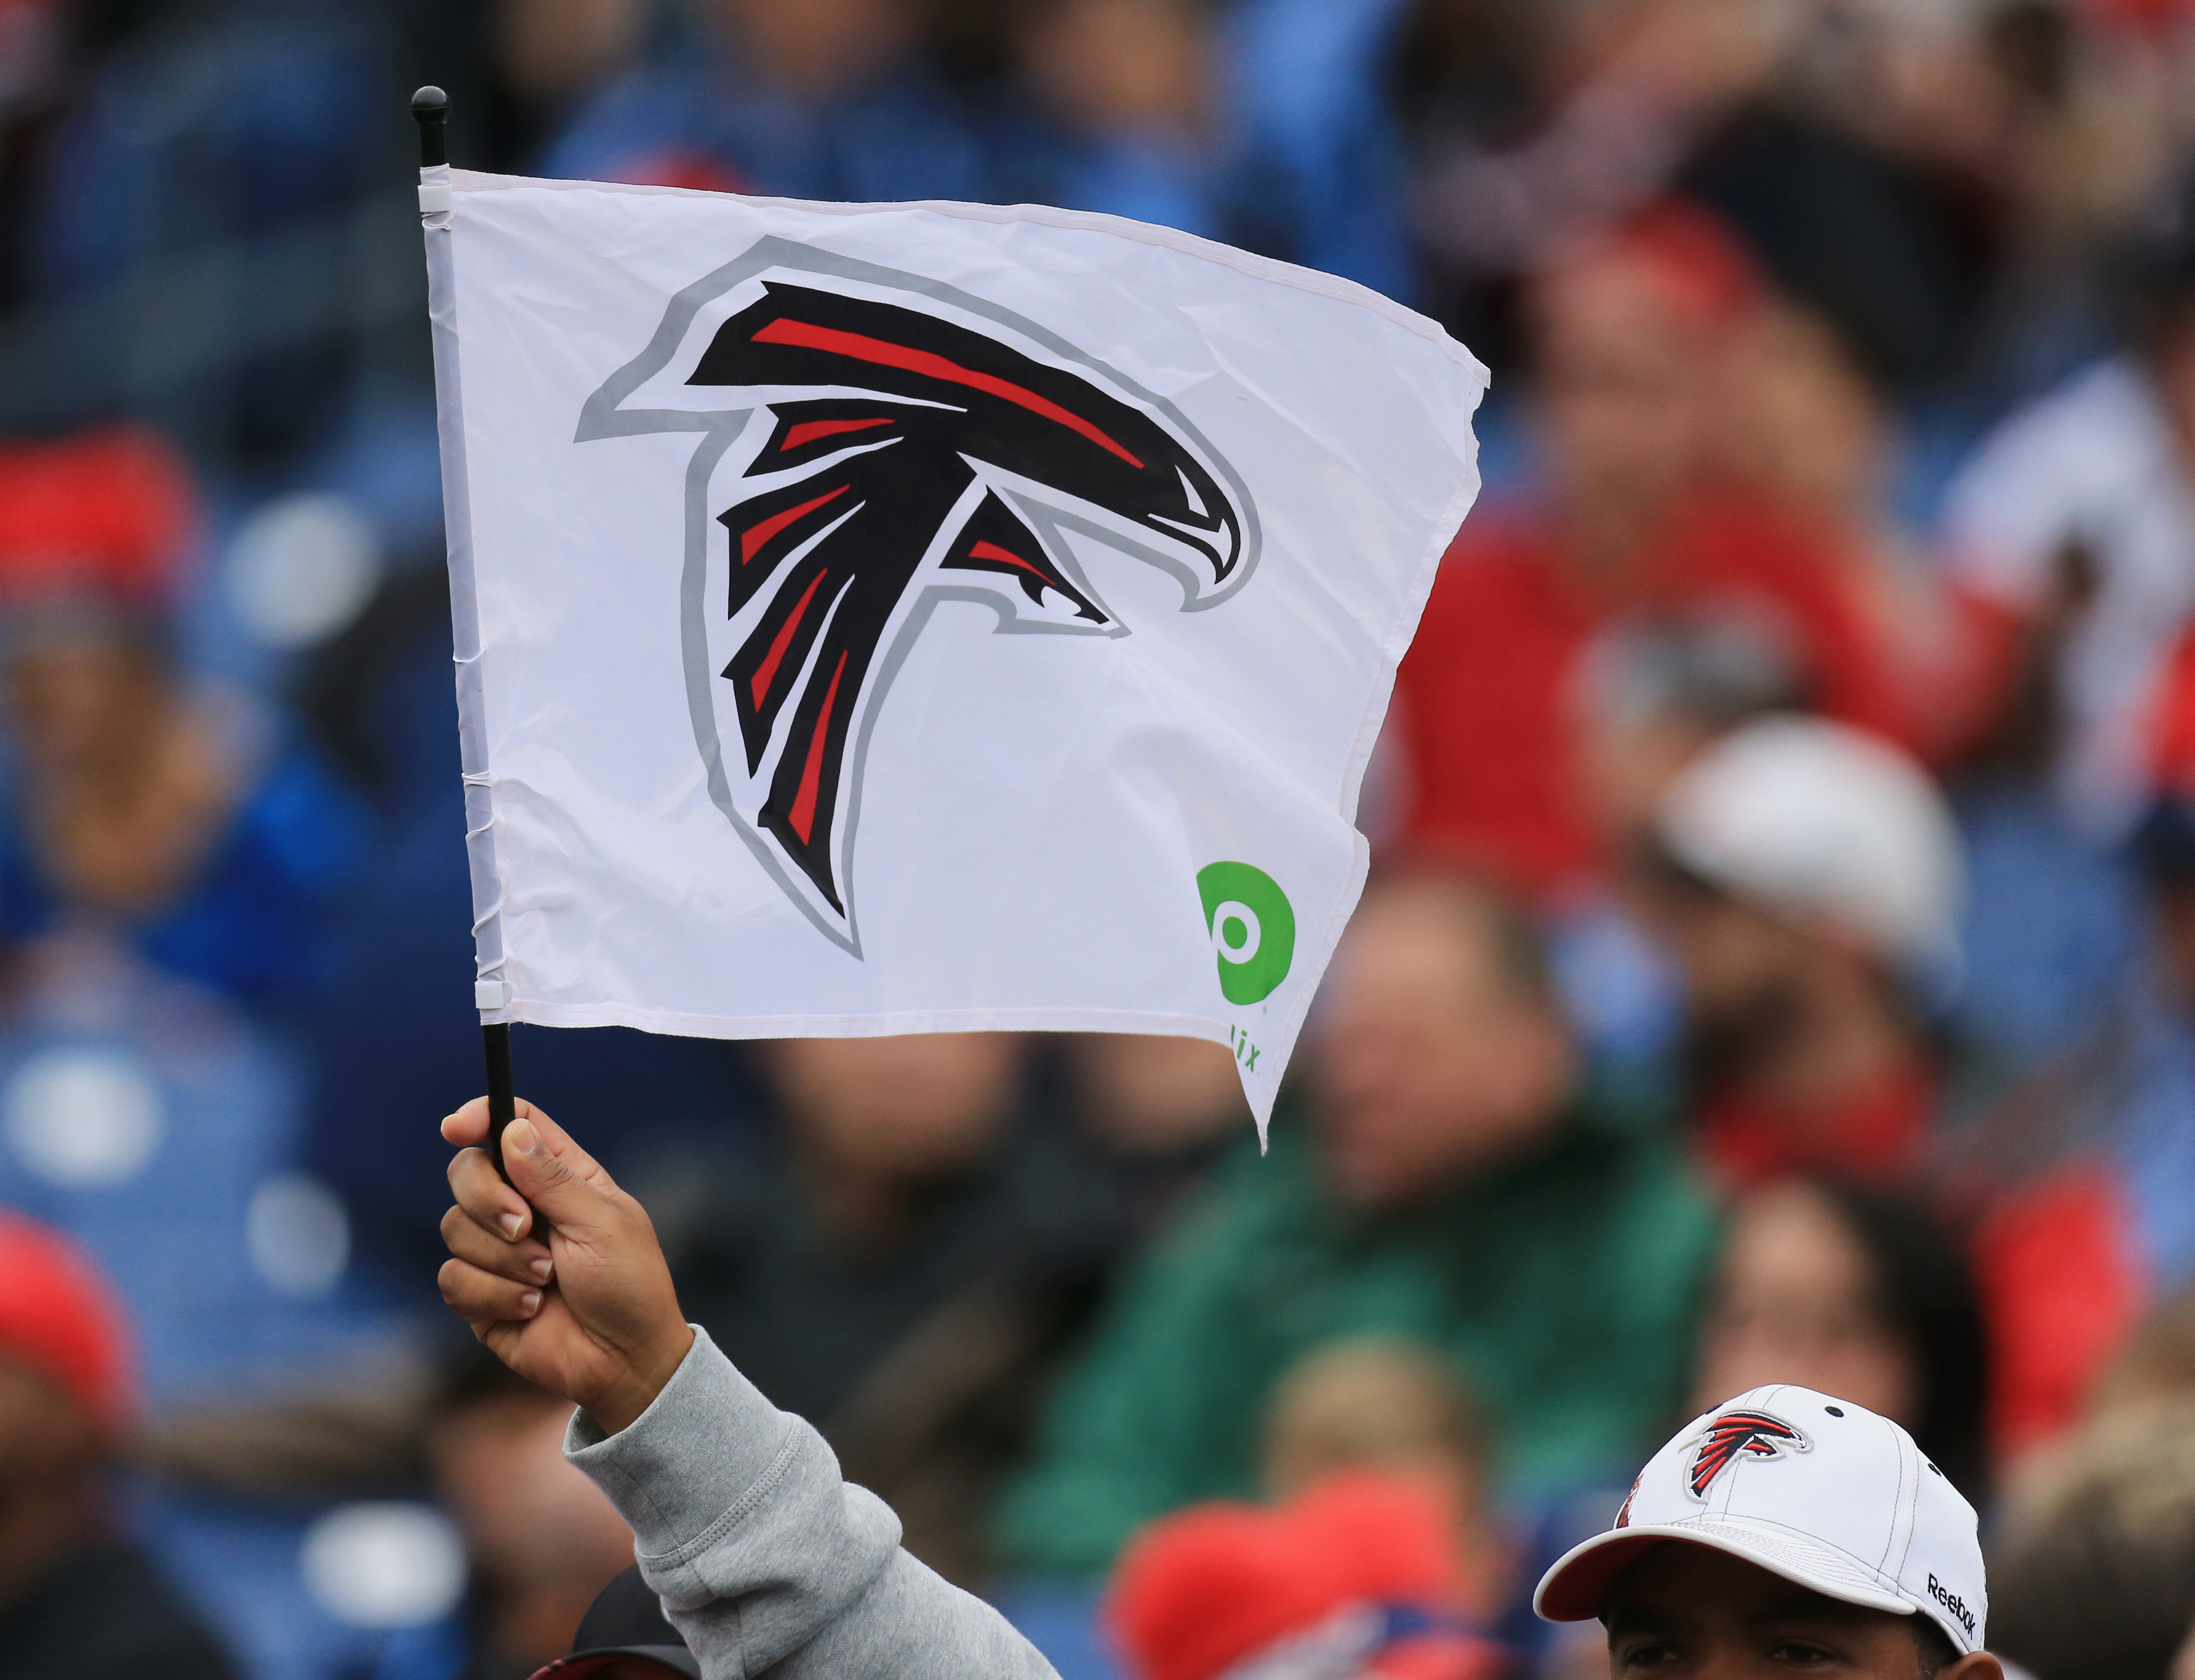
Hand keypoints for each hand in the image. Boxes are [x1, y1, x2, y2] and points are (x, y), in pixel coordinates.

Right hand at [438, 1097, 693, 1432]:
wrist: (625, 1361)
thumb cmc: (630, 1286)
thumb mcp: (601, 1223)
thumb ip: (553, 1179)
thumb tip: (512, 1130)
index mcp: (562, 1177)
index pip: (514, 1126)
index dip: (482, 1116)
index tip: (457, 1126)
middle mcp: (525, 1207)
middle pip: (468, 1171)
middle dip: (488, 1198)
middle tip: (526, 1227)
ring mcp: (498, 1251)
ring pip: (454, 1227)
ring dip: (503, 1258)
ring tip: (548, 1280)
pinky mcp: (481, 1295)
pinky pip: (452, 1278)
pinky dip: (493, 1294)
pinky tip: (532, 1308)